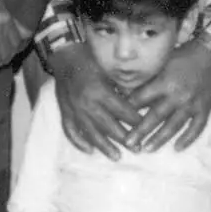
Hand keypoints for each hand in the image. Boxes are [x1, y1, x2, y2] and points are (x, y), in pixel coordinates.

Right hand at [48, 44, 136, 159]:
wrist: (63, 55)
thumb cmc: (90, 58)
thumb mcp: (109, 70)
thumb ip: (122, 88)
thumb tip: (137, 103)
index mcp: (100, 92)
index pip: (123, 112)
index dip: (136, 121)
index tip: (146, 128)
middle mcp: (87, 104)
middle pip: (109, 127)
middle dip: (125, 139)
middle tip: (137, 149)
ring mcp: (74, 110)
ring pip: (91, 133)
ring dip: (104, 146)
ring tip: (116, 156)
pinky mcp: (64, 111)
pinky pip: (71, 130)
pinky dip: (79, 141)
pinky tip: (89, 150)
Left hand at [125, 39, 210, 151]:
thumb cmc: (185, 55)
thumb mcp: (163, 61)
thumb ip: (148, 76)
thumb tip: (126, 87)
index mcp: (164, 82)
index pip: (141, 98)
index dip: (128, 108)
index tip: (116, 118)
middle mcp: (177, 95)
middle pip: (155, 117)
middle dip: (140, 131)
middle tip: (128, 143)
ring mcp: (192, 104)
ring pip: (174, 126)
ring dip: (160, 139)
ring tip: (147, 149)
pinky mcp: (205, 109)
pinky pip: (196, 128)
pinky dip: (188, 139)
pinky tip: (178, 148)